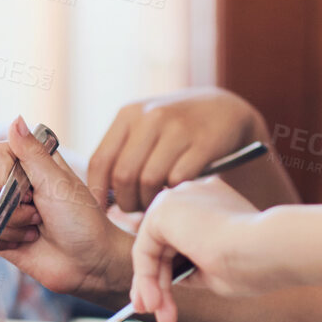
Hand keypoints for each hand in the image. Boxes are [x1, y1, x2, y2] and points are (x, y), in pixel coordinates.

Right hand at [0, 117, 127, 299]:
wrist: (90, 263)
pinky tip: (23, 243)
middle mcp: (12, 185)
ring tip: (35, 231)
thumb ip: (32, 153)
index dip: (2, 173)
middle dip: (9, 208)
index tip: (28, 188)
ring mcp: (3, 211)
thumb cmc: (82, 220)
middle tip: (38, 215)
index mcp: (29, 165)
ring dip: (7, 227)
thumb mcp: (57, 182)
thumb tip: (16, 118)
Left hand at [87, 88, 270, 212]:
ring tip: (153, 205)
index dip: (98, 192)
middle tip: (134, 210)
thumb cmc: (175, 127)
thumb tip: (99, 193)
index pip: (101, 161)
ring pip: (150, 181)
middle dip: (126, 202)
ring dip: (150, 202)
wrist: (223, 110)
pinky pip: (178, 180)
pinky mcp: (204, 142)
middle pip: (124, 175)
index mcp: (129, 114)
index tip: (102, 210)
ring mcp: (179, 128)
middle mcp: (151, 117)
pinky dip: (174, 194)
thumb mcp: (145, 125)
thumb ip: (122, 150)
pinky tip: (176, 195)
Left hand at [129, 178, 275, 321]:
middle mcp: (194, 195)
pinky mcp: (165, 208)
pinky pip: (145, 249)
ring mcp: (180, 198)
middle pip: (162, 243)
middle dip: (155, 281)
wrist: (271, 248)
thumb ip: (194, 267)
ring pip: (153, 248)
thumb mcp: (220, 269)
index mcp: (213, 203)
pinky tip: (156, 299)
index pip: (181, 237)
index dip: (169, 272)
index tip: (163, 301)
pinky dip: (147, 277)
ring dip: (151, 285)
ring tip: (157, 313)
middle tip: (154, 311)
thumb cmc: (258, 263)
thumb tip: (170, 279)